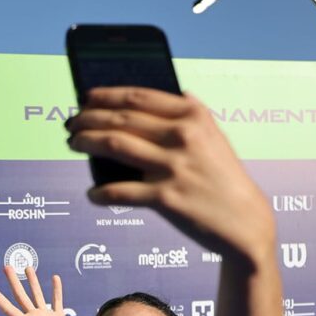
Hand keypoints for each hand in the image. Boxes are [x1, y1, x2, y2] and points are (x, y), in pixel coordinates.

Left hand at [66, 87, 275, 262]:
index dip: (106, 95)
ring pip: (116, 145)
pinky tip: (92, 194)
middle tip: (71, 122)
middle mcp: (183, 136)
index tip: (86, 97)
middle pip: (122, 118)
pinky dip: (101, 193)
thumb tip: (169, 94)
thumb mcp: (214, 136)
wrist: (244, 220)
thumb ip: (191, 113)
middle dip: (89, 118)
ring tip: (74, 143)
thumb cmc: (224, 178)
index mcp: (193, 115)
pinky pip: (121, 192)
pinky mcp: (166, 199)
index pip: (138, 97)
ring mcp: (173, 167)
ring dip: (88, 143)